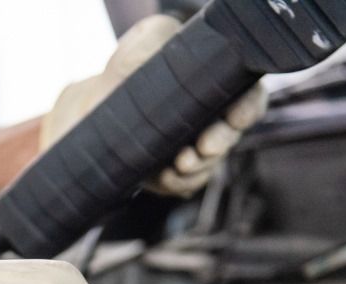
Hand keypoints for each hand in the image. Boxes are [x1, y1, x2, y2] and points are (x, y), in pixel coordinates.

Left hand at [41, 15, 267, 197]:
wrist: (96, 105)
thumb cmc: (129, 70)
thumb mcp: (145, 42)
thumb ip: (161, 38)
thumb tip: (168, 44)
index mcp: (217, 86)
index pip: (249, 98)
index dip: (248, 108)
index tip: (236, 116)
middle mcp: (213, 119)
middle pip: (231, 135)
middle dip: (221, 142)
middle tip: (204, 145)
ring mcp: (196, 149)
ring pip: (210, 164)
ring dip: (198, 167)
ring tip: (179, 163)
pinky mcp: (176, 172)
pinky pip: (186, 184)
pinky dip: (177, 182)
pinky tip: (164, 175)